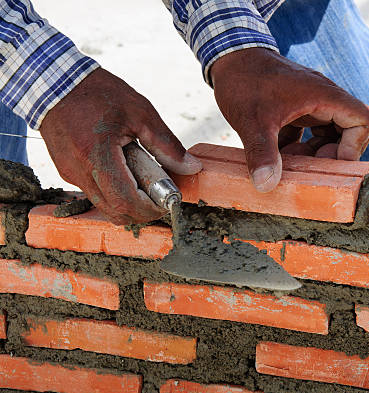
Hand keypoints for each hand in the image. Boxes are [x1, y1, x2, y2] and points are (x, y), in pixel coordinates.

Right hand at [39, 68, 202, 224]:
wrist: (54, 81)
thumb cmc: (98, 92)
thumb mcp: (140, 112)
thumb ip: (167, 144)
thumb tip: (191, 167)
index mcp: (97, 155)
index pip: (125, 201)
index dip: (150, 209)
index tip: (167, 202)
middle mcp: (79, 171)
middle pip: (115, 212)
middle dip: (142, 212)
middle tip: (160, 198)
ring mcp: (70, 174)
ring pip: (104, 206)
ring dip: (128, 203)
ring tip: (145, 183)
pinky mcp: (67, 172)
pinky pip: (94, 193)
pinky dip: (115, 193)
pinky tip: (127, 173)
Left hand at [210, 48, 368, 191]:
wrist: (229, 56)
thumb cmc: (243, 82)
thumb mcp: (252, 121)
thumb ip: (262, 153)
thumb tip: (266, 186)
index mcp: (324, 95)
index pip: (364, 119)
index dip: (355, 146)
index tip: (330, 162)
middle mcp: (324, 98)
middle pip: (352, 130)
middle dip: (334, 154)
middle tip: (310, 167)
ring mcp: (312, 103)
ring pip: (331, 134)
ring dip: (316, 153)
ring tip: (290, 162)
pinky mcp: (299, 108)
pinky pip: (312, 132)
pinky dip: (301, 147)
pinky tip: (278, 155)